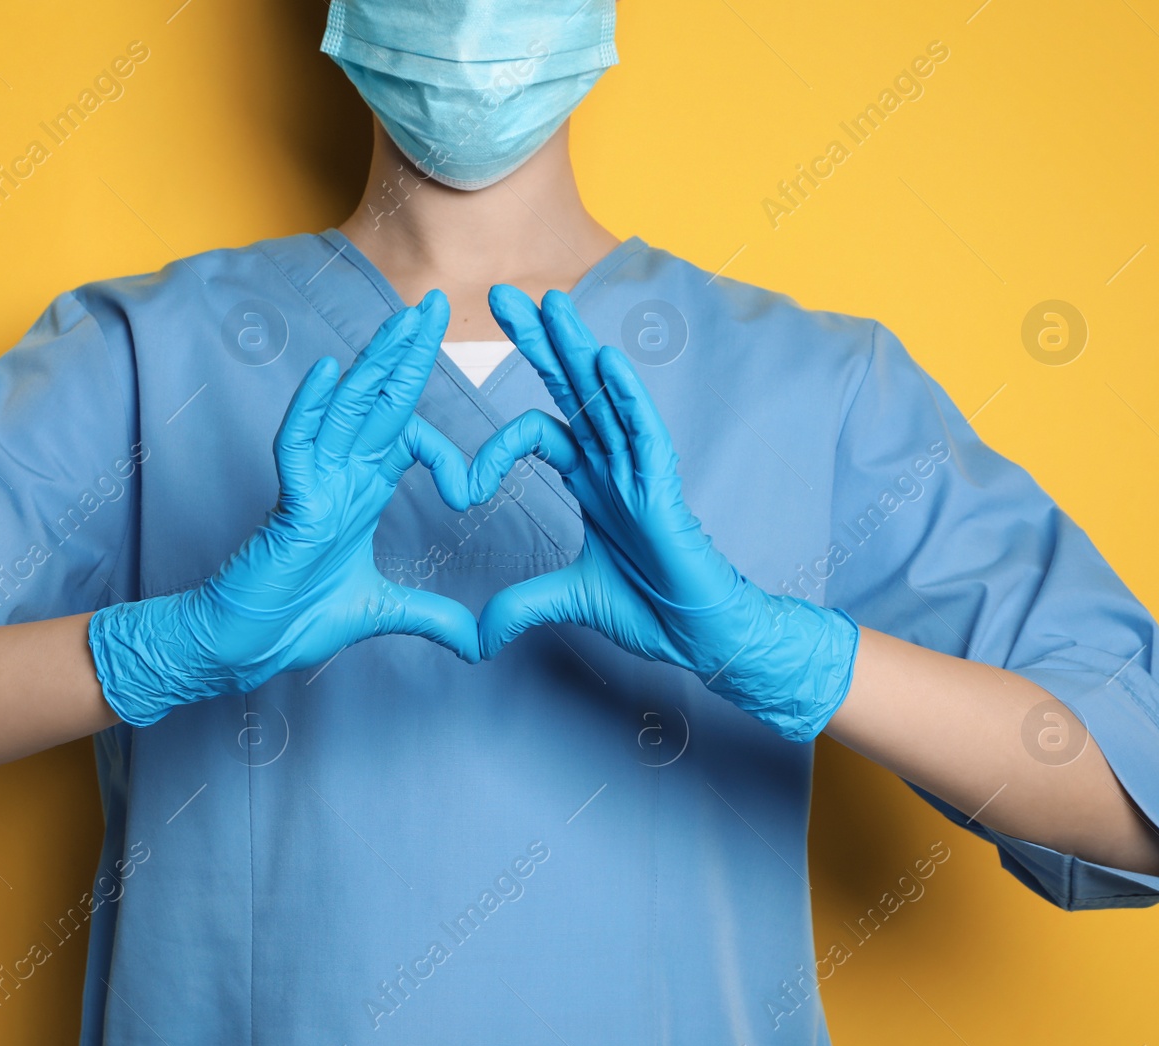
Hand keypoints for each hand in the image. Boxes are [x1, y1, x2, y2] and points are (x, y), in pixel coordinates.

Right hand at [88, 291, 476, 726]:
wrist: (246, 647)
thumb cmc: (295, 620)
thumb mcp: (383, 614)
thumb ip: (431, 618)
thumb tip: (478, 641)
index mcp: (359, 492)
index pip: (404, 440)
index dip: (446, 451)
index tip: (477, 488)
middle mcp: (337, 477)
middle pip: (378, 402)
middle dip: (406, 354)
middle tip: (431, 305)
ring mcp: (311, 485)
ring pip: (345, 410)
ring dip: (374, 364)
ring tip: (400, 321)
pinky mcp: (289, 504)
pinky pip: (297, 446)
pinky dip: (311, 408)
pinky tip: (330, 372)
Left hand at [469, 285, 859, 741]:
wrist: (701, 636)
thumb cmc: (651, 609)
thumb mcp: (568, 601)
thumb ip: (521, 606)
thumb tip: (476, 637)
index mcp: (591, 482)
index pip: (540, 431)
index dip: (494, 445)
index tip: (457, 486)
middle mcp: (612, 464)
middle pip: (570, 389)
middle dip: (539, 342)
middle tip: (502, 294)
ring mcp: (639, 471)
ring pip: (604, 396)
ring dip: (576, 348)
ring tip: (550, 301)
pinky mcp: (662, 487)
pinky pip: (643, 431)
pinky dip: (626, 396)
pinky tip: (605, 361)